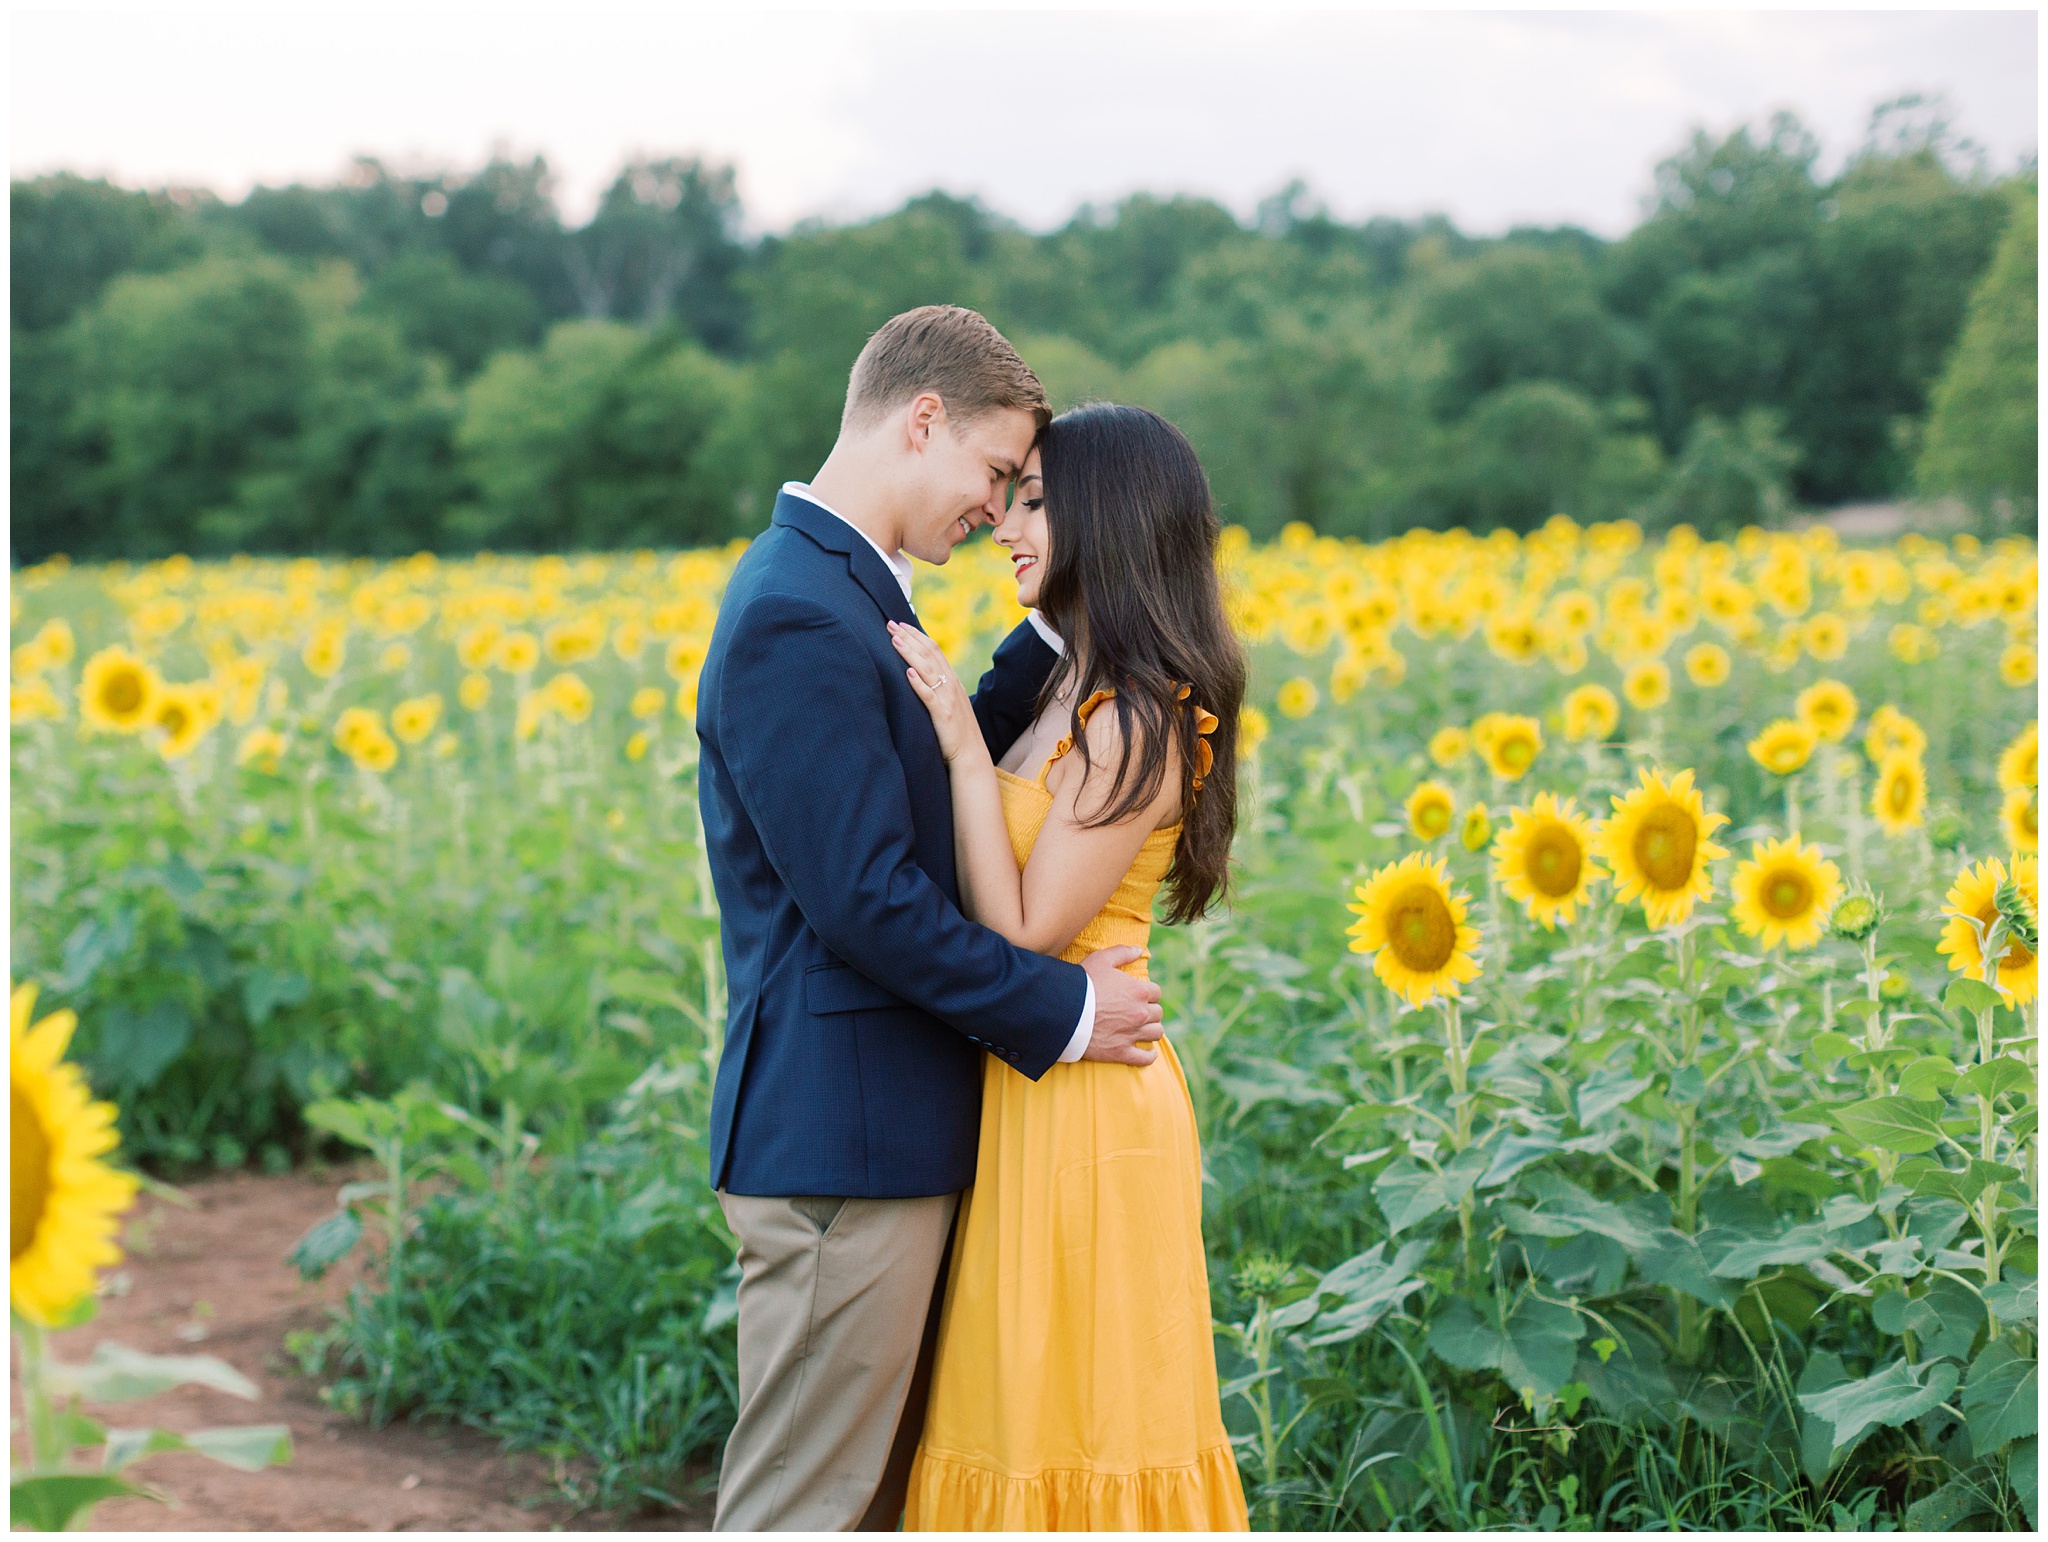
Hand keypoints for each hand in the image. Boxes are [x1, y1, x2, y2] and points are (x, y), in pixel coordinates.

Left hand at [889, 620, 981, 764]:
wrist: (971, 755)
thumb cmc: (956, 732)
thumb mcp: (949, 704)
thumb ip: (938, 688)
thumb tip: (919, 675)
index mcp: (952, 681)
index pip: (934, 650)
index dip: (917, 635)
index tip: (900, 625)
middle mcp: (951, 685)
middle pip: (929, 654)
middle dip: (909, 637)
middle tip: (890, 624)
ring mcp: (947, 699)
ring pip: (927, 669)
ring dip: (910, 653)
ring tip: (894, 640)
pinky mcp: (943, 715)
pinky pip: (929, 696)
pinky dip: (918, 682)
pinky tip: (907, 672)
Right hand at [1081, 946, 1163, 1065]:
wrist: (1064, 1011)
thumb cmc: (1082, 983)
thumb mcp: (1101, 959)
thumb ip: (1123, 953)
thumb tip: (1139, 950)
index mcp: (1139, 991)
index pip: (1156, 992)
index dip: (1148, 993)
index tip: (1139, 995)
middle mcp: (1140, 1013)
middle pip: (1158, 1013)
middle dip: (1150, 1011)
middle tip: (1138, 1011)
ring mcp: (1132, 1034)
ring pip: (1156, 1033)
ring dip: (1151, 1030)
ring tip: (1143, 1029)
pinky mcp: (1121, 1052)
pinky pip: (1144, 1058)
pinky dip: (1149, 1056)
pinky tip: (1149, 1053)